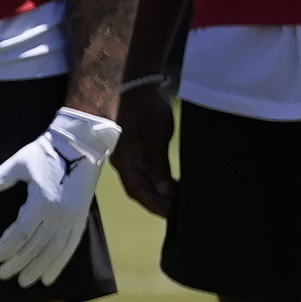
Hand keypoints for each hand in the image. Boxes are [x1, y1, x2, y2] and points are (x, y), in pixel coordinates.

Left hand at [0, 106, 122, 285]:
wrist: (81, 144)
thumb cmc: (45, 151)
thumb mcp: (17, 164)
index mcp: (42, 201)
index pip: (21, 233)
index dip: (6, 247)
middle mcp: (59, 215)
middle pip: (35, 247)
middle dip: (18, 263)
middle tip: (2, 274)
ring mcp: (72, 219)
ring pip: (53, 252)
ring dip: (37, 268)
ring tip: (23, 282)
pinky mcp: (80, 220)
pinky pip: (70, 248)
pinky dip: (59, 264)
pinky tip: (49, 277)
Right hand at [111, 81, 176, 218]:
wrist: (138, 85)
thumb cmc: (146, 109)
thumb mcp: (156, 138)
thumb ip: (159, 166)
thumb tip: (164, 192)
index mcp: (124, 160)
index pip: (137, 190)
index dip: (153, 205)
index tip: (170, 215)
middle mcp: (123, 162)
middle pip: (138, 189)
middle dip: (156, 202)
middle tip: (177, 213)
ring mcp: (127, 156)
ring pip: (142, 181)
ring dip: (157, 193)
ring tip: (177, 202)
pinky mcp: (134, 149)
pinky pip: (144, 171)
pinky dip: (157, 181)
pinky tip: (171, 185)